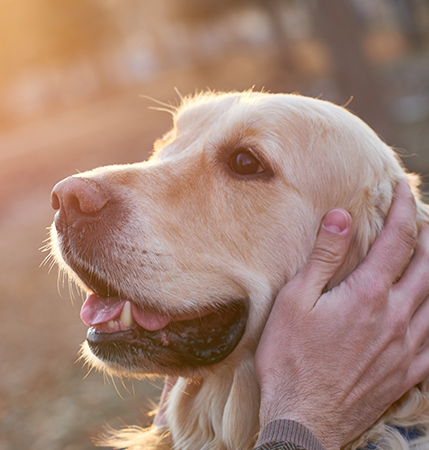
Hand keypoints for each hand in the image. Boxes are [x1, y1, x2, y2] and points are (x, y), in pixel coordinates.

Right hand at [255, 180, 428, 449]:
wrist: (305, 418)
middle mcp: (397, 316)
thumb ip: (323, 258)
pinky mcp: (409, 371)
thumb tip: (341, 217)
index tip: (402, 187)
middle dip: (427, 235)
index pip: (398, 240)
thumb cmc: (290, 360)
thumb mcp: (294, 302)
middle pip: (428, 265)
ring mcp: (408, 346)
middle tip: (422, 217)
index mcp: (368, 295)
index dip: (403, 209)